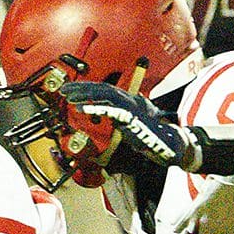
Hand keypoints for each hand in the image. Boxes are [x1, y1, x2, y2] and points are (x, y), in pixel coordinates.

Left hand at [57, 81, 198, 169]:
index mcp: (130, 100)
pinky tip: (81, 109)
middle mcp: (131, 99)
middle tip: (64, 90)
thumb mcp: (129, 124)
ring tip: (69, 98)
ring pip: (106, 94)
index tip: (71, 91)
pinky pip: (111, 110)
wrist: (170, 145)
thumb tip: (100, 113)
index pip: (105, 89)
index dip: (87, 88)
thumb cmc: (150, 137)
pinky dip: (95, 108)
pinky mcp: (132, 118)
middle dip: (82, 88)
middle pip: (103, 88)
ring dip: (86, 95)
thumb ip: (115, 117)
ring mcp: (132, 107)